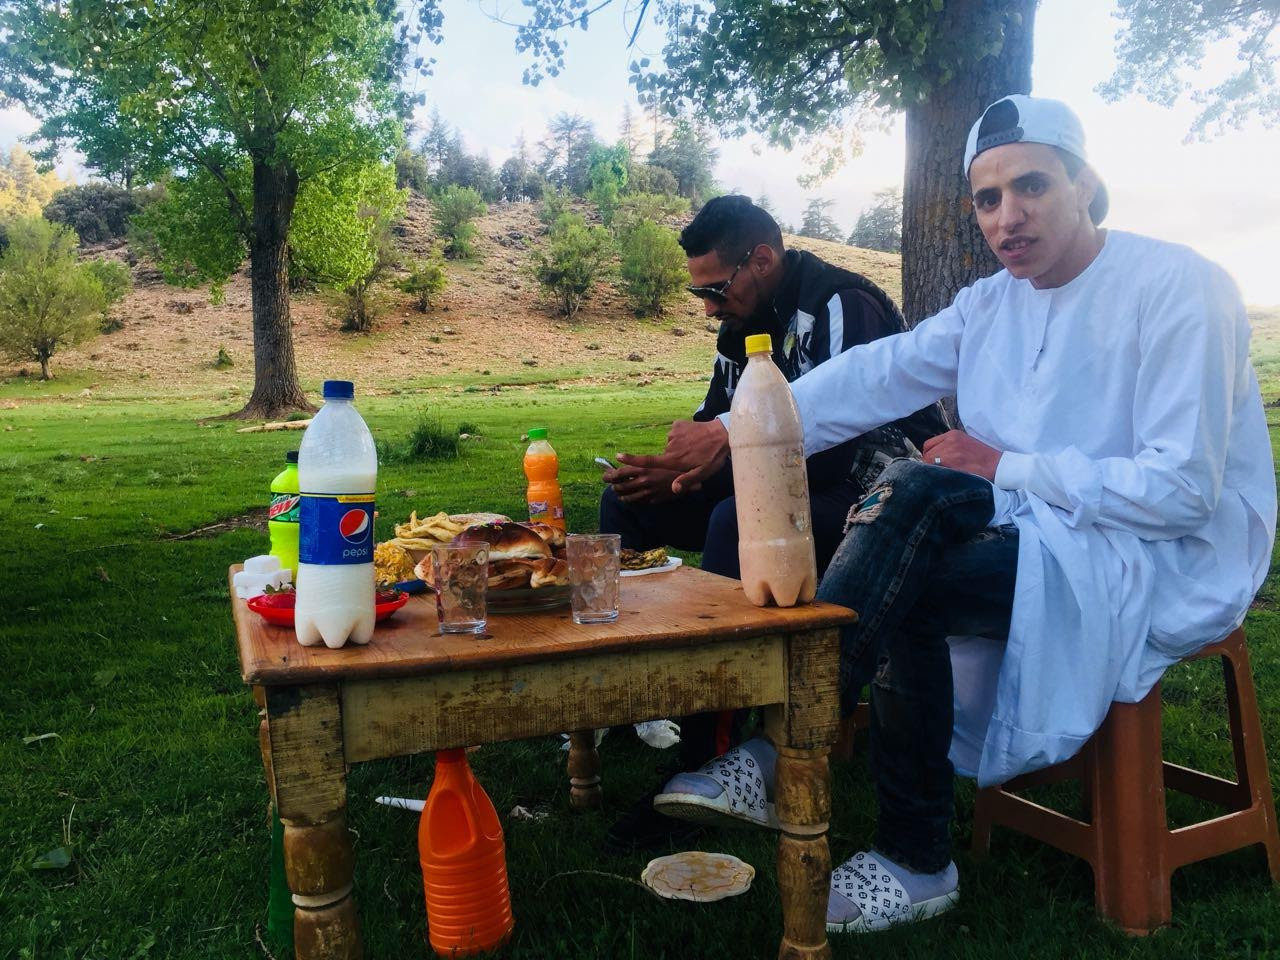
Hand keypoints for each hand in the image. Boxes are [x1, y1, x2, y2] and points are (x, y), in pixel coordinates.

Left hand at [603, 462, 680, 504]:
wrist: (687, 479)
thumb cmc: (671, 466)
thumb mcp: (654, 460)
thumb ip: (638, 462)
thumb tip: (621, 460)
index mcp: (643, 468)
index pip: (620, 473)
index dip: (610, 475)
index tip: (605, 476)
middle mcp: (643, 481)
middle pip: (621, 486)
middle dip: (613, 486)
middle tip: (611, 484)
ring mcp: (647, 492)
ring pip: (626, 496)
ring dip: (620, 494)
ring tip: (618, 492)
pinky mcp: (652, 499)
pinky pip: (636, 502)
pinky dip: (629, 500)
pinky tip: (628, 498)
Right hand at [615, 419, 729, 495]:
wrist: (724, 433)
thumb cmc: (713, 457)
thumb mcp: (703, 474)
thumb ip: (687, 481)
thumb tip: (673, 489)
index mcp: (673, 460)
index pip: (648, 461)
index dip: (632, 459)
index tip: (618, 456)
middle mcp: (670, 447)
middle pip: (665, 455)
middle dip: (675, 458)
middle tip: (693, 457)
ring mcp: (673, 434)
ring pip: (671, 444)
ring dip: (680, 446)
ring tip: (696, 447)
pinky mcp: (678, 424)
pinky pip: (675, 433)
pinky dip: (682, 435)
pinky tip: (695, 437)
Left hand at [921, 429, 1001, 481]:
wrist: (998, 465)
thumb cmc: (982, 457)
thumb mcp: (965, 443)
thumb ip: (949, 446)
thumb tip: (932, 456)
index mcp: (953, 434)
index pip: (928, 445)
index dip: (928, 455)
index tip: (932, 463)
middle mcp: (950, 441)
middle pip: (927, 455)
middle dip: (929, 464)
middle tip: (938, 472)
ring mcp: (951, 452)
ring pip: (930, 463)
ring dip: (933, 470)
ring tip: (943, 475)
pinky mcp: (954, 464)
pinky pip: (937, 471)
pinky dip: (939, 475)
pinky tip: (947, 477)